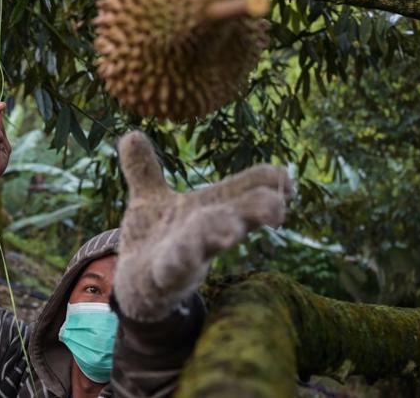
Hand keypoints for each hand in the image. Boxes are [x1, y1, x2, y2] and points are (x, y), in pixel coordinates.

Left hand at [113, 131, 291, 320]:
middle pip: (238, 216)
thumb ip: (143, 170)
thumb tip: (132, 134)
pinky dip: (183, 259)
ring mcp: (188, 254)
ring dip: (221, 232)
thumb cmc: (156, 238)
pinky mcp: (166, 275)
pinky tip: (188, 255)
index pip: (245, 190)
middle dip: (257, 210)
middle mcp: (205, 230)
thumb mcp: (148, 200)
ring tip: (232, 229)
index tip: (287, 181)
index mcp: (208, 207)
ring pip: (209, 242)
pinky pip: (177, 267)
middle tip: (277, 206)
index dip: (268, 182)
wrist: (136, 287)